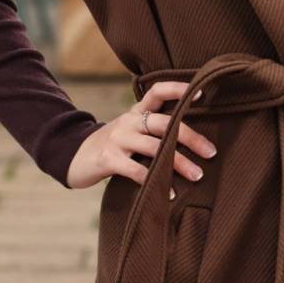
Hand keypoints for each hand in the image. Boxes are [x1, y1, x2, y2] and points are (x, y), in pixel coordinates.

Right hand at [65, 81, 216, 192]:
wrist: (72, 156)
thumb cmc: (112, 147)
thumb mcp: (131, 131)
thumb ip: (154, 131)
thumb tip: (193, 139)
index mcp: (136, 112)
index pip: (157, 91)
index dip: (178, 89)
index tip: (201, 93)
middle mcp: (128, 121)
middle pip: (164, 123)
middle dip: (190, 137)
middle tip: (211, 153)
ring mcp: (117, 139)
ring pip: (155, 148)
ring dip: (179, 163)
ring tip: (197, 175)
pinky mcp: (108, 159)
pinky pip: (137, 170)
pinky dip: (155, 182)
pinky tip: (170, 193)